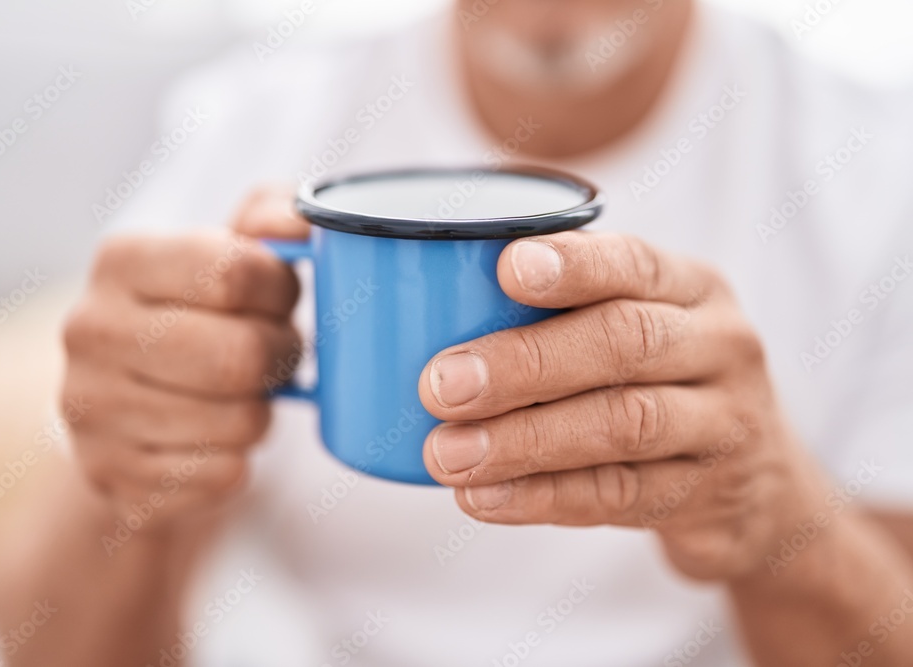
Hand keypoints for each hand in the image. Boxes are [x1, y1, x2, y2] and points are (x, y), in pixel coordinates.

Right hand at [62, 185, 307, 522]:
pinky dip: (238, 460)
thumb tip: (305, 221)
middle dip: (280, 357)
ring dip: (261, 412)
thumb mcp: (227, 251)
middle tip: (275, 355)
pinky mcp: (111, 475)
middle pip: (241, 356)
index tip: (276, 299)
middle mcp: (90, 331)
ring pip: (241, 422)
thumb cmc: (197, 317)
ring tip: (238, 395)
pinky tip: (212, 439)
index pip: (234, 272)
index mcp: (122, 261)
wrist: (127, 408)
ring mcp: (92, 409)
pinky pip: (224, 474)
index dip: (279, 291)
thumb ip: (272, 219)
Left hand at [419, 232, 829, 579]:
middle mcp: (719, 347)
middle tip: (442, 384)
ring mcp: (722, 425)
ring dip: (523, 439)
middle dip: (524, 362)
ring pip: (621, 423)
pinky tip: (483, 497)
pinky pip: (617, 495)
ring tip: (447, 453)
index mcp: (691, 287)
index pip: (634, 263)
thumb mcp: (639, 326)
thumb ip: (564, 311)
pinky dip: (543, 497)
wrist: (757, 485)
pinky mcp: (705, 497)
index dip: (572, 265)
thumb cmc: (661, 380)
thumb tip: (424, 309)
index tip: (504, 269)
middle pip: (623, 343)